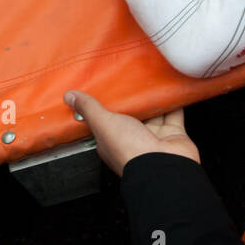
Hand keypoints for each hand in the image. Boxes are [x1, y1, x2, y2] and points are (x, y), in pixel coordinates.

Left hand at [64, 90, 198, 176]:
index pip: (106, 120)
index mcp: (112, 141)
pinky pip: (173, 114)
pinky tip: (171, 89)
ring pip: (153, 113)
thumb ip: (89, 109)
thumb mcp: (103, 125)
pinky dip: (173, 102)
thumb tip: (70, 97)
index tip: (107, 89)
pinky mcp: (173, 134)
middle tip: (131, 79)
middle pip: (132, 115)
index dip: (106, 106)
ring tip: (151, 80)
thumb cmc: (130, 152)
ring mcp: (154, 137)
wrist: (163, 165)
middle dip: (133, 100)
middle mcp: (133, 139)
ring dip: (153, 99)